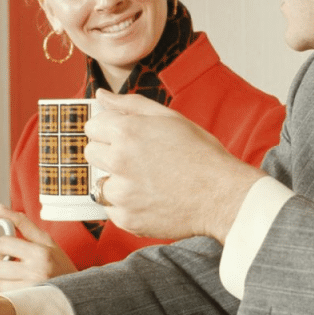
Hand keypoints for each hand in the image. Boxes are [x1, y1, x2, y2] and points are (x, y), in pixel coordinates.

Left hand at [0, 204, 78, 290]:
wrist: (79, 291)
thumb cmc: (60, 264)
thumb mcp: (46, 241)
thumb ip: (22, 223)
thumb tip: (0, 208)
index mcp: (41, 251)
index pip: (3, 243)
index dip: (0, 247)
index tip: (5, 250)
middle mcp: (37, 270)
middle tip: (9, 265)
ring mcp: (33, 288)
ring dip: (3, 281)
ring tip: (16, 279)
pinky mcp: (29, 301)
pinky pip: (5, 295)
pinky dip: (8, 292)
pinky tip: (19, 289)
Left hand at [84, 89, 265, 241]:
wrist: (222, 195)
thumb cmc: (201, 153)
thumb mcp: (169, 118)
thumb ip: (129, 104)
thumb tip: (101, 96)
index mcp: (127, 132)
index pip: (92, 126)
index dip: (109, 130)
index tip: (126, 137)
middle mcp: (119, 161)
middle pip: (91, 153)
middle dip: (109, 153)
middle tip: (139, 159)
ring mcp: (121, 193)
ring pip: (100, 183)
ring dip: (117, 182)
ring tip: (147, 181)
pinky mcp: (126, 218)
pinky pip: (112, 209)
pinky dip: (127, 206)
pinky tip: (151, 199)